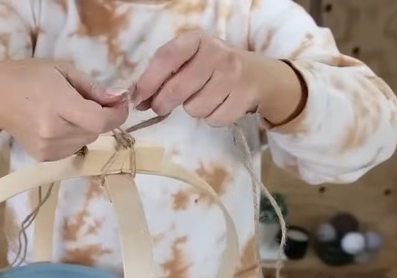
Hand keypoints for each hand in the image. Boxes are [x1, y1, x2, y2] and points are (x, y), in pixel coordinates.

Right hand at [0, 59, 128, 160]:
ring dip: (85, 127)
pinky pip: (73, 148)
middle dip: (98, 117)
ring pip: (86, 141)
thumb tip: (118, 97)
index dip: (117, 115)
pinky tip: (57, 124)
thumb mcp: (62, 70)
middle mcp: (53, 131)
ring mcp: (48, 148)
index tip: (120, 104)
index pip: (100, 121)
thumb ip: (92, 88)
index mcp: (58, 105)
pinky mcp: (43, 157)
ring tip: (66, 111)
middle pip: (95, 131)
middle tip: (85, 100)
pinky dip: (73, 137)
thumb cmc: (28, 77)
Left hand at [131, 30, 301, 126]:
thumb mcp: (191, 61)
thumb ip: (164, 75)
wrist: (260, 76)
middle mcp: (216, 53)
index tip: (137, 98)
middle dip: (163, 103)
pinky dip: (212, 118)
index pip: (166, 57)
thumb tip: (137, 99)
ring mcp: (233, 74)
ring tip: (204, 98)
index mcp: (197, 40)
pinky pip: (213, 119)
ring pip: (194, 108)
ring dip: (193, 109)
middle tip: (161, 106)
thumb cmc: (215, 68)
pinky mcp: (244, 96)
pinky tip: (219, 105)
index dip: (148, 80)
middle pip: (177, 89)